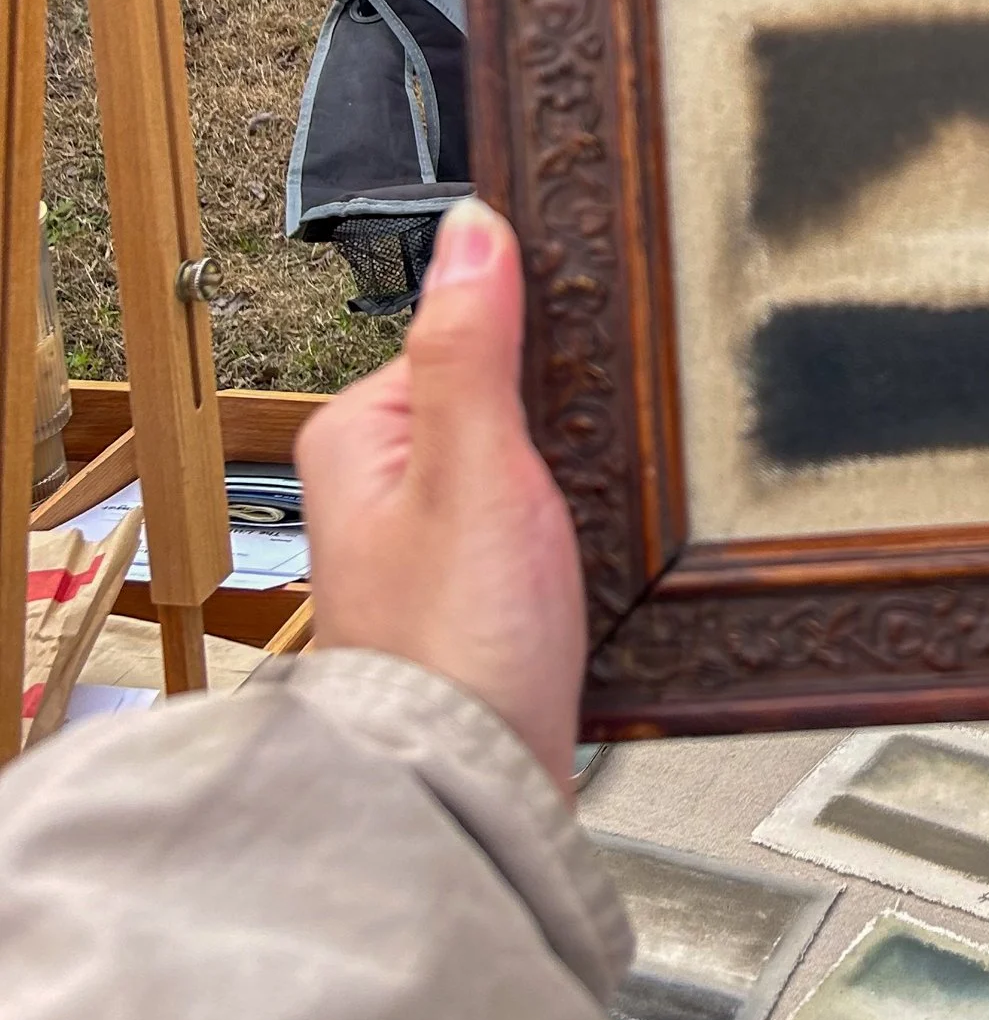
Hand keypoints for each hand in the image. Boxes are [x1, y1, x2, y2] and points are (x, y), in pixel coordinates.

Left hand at [295, 201, 585, 790]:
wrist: (473, 791)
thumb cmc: (457, 648)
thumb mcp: (474, 469)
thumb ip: (473, 347)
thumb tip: (473, 229)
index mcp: (360, 436)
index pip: (467, 334)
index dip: (538, 347)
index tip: (585, 374)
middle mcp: (384, 484)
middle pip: (505, 398)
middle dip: (562, 423)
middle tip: (589, 468)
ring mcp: (432, 542)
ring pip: (533, 464)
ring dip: (578, 483)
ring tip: (596, 521)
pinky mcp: (481, 592)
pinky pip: (546, 525)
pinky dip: (581, 532)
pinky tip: (598, 558)